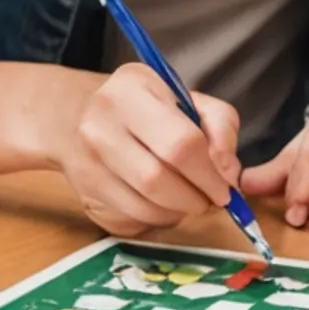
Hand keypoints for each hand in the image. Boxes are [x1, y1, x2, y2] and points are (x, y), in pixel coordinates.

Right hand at [45, 62, 243, 237]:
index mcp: (131, 90)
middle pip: (158, 180)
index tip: (226, 188)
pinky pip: (131, 219)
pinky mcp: (84, 191)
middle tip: (211, 200)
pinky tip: (164, 204)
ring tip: (189, 200)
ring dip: (178, 212)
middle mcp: (100, 124)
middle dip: (195, 198)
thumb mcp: (188, 98)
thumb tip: (228, 174)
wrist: (80, 115)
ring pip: (144, 207)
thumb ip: (220, 127)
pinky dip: (158, 219)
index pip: (180, 143)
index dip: (210, 174)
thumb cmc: (146, 107)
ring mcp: (87, 160)